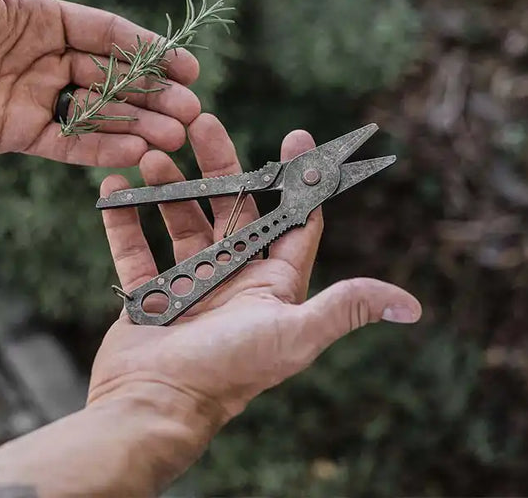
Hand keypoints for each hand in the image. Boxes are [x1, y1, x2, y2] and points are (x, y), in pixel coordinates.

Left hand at [0, 0, 199, 164]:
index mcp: (42, 19)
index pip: (109, 34)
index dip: (150, 50)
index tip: (188, 67)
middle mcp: (44, 58)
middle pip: (113, 77)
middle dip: (155, 95)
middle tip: (192, 112)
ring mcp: (34, 98)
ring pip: (100, 113)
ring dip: (139, 125)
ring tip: (176, 137)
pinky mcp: (19, 134)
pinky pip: (70, 144)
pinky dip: (103, 149)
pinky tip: (137, 154)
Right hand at [0, 115, 421, 497]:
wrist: (156, 405)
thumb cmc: (228, 371)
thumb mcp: (294, 334)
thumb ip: (345, 308)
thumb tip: (412, 306)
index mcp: (272, 283)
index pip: (293, 219)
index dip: (299, 179)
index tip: (295, 136)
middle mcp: (234, 279)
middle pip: (233, 208)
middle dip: (221, 165)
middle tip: (204, 122)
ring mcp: (190, 284)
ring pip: (182, 221)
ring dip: (170, 186)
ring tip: (154, 153)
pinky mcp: (148, 295)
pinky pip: (135, 248)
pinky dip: (125, 219)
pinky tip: (115, 186)